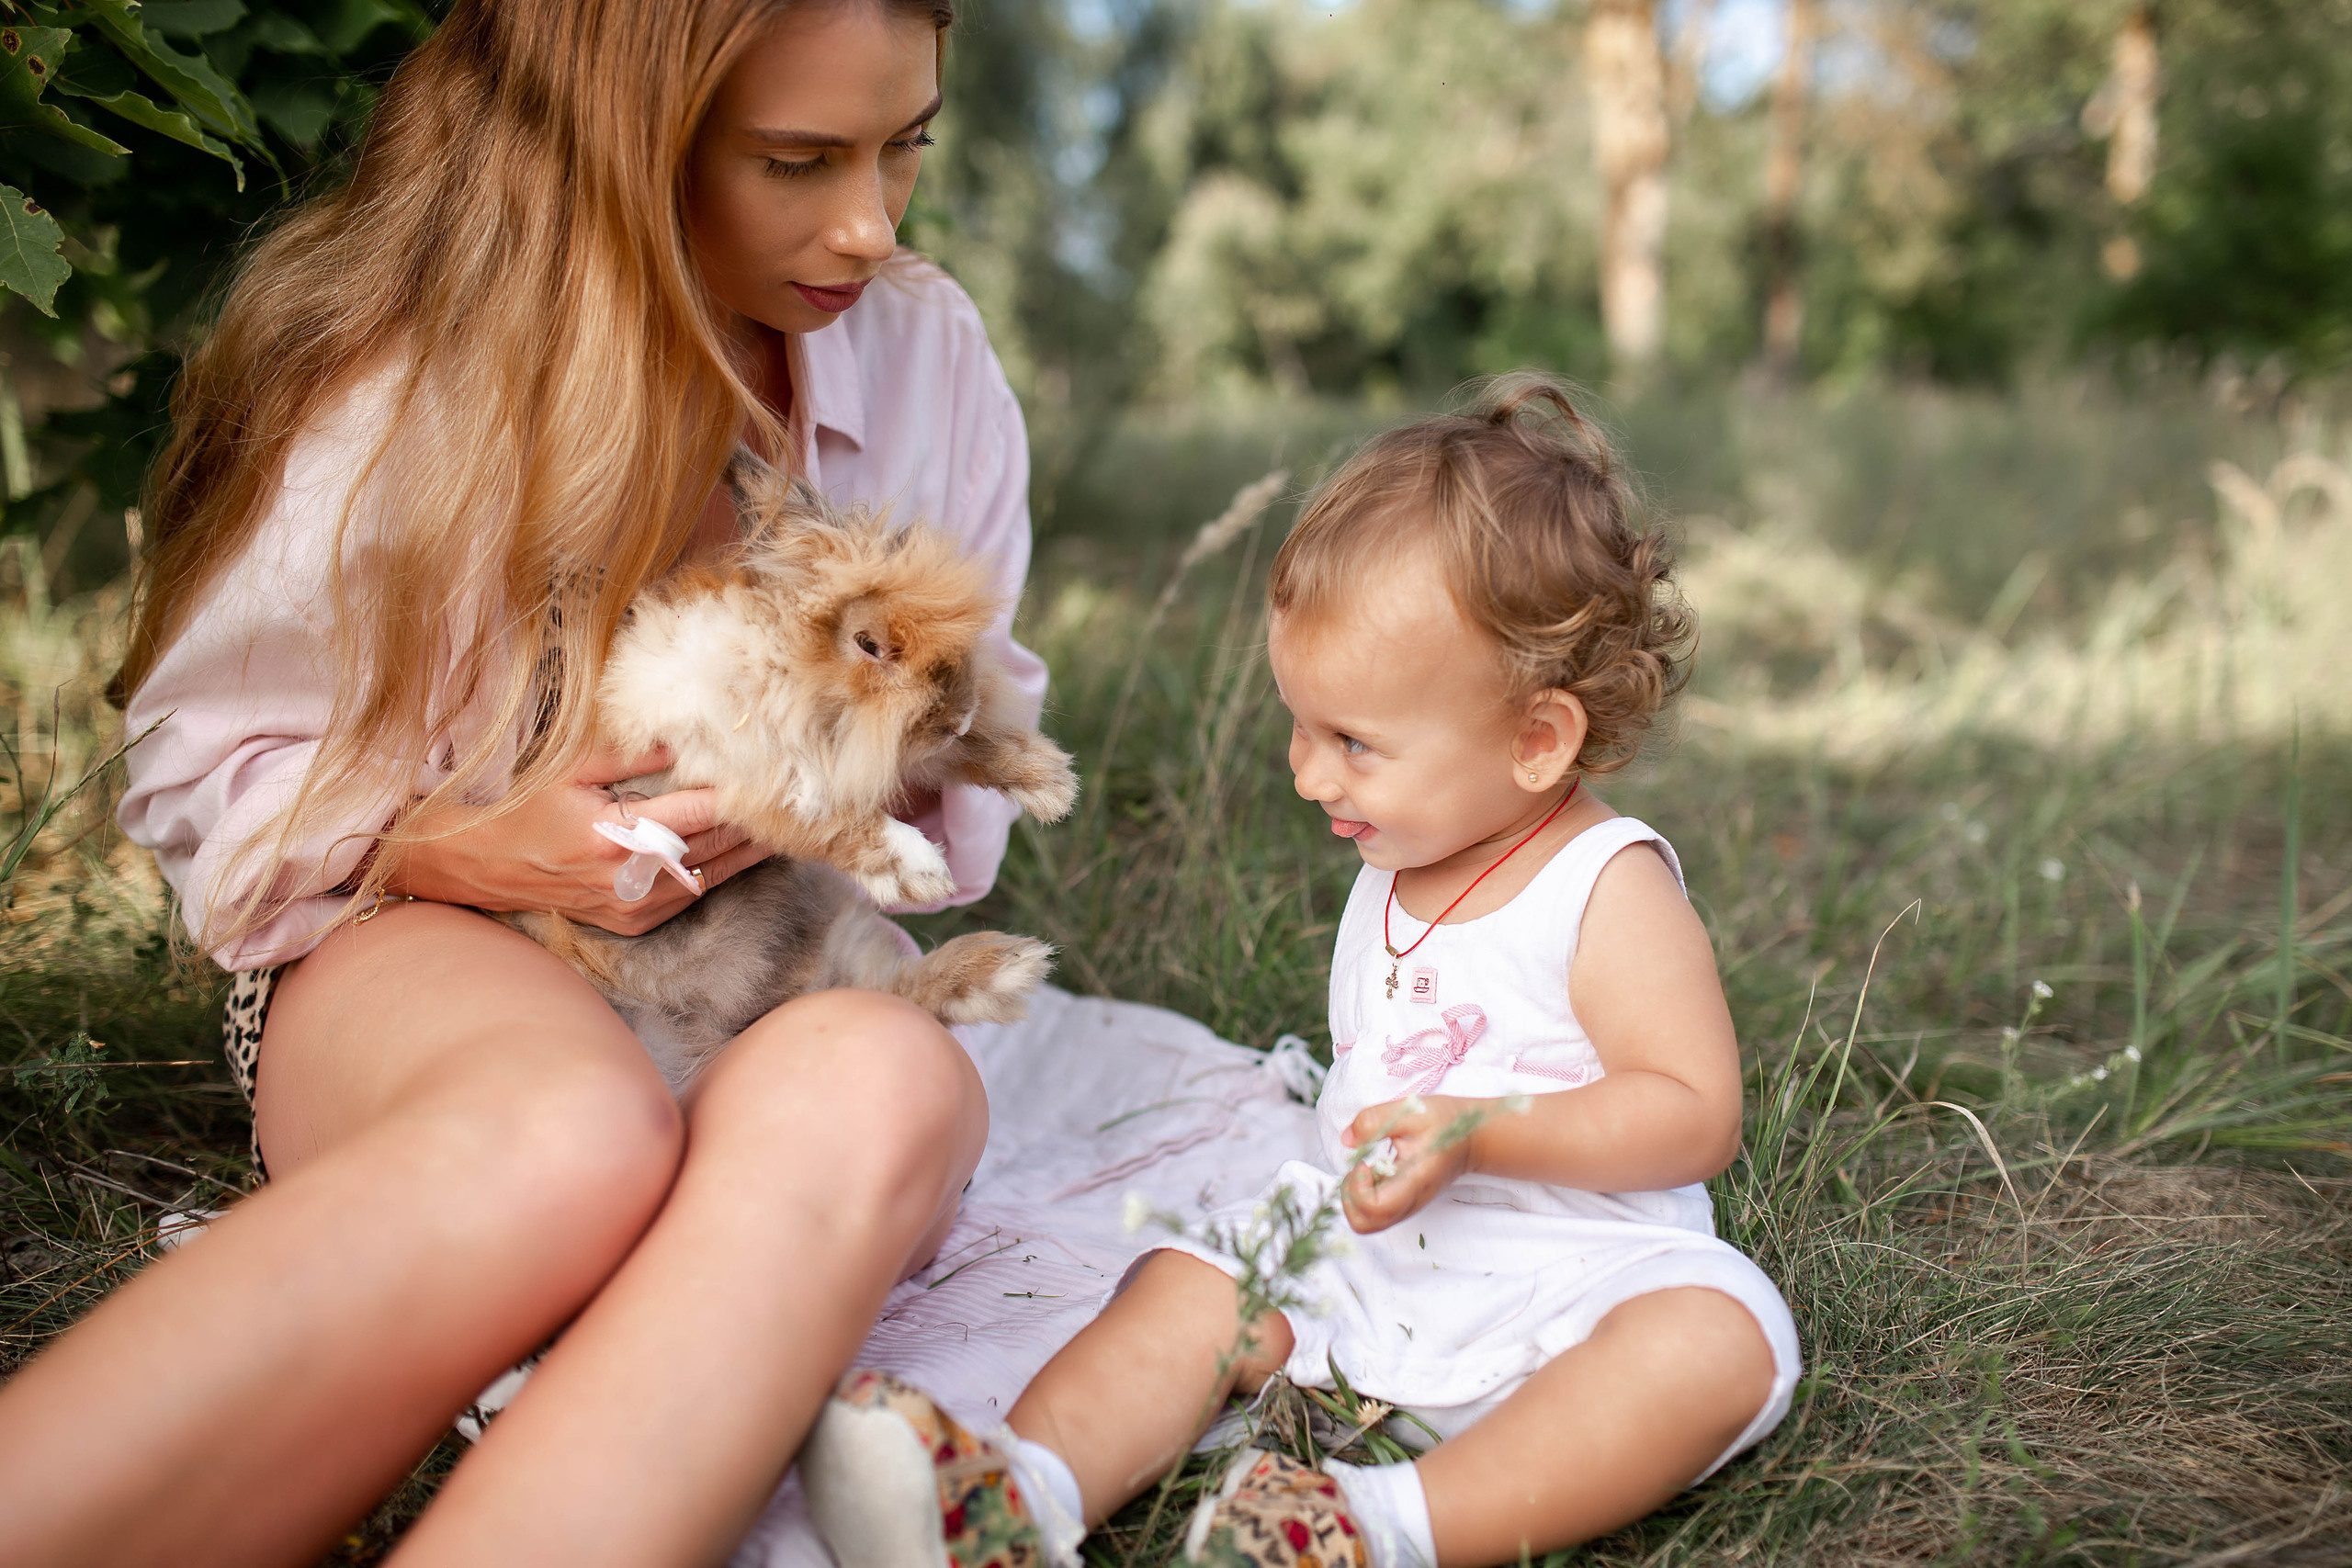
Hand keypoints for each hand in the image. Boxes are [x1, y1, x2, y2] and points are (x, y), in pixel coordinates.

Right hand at [385, 744, 771, 934]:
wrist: (488, 867)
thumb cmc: (528, 809)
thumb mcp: (571, 768)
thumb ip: (629, 752)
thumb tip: (682, 736)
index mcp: (614, 835)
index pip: (697, 812)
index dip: (739, 795)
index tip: (772, 774)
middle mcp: (629, 877)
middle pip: (715, 845)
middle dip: (757, 821)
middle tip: (797, 797)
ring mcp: (634, 906)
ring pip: (713, 874)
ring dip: (750, 849)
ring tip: (787, 822)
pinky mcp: (635, 923)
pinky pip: (691, 893)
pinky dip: (719, 870)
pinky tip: (745, 849)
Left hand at [1336, 1094, 1480, 1233]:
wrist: (1472, 1139)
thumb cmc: (1445, 1123)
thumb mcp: (1410, 1110)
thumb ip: (1375, 1121)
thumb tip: (1347, 1140)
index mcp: (1415, 1180)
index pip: (1377, 1207)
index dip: (1359, 1188)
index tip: (1364, 1163)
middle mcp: (1411, 1202)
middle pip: (1365, 1224)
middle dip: (1350, 1197)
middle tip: (1360, 1168)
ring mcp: (1408, 1207)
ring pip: (1368, 1223)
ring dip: (1355, 1198)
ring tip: (1366, 1170)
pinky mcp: (1405, 1204)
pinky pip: (1376, 1214)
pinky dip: (1363, 1197)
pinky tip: (1374, 1172)